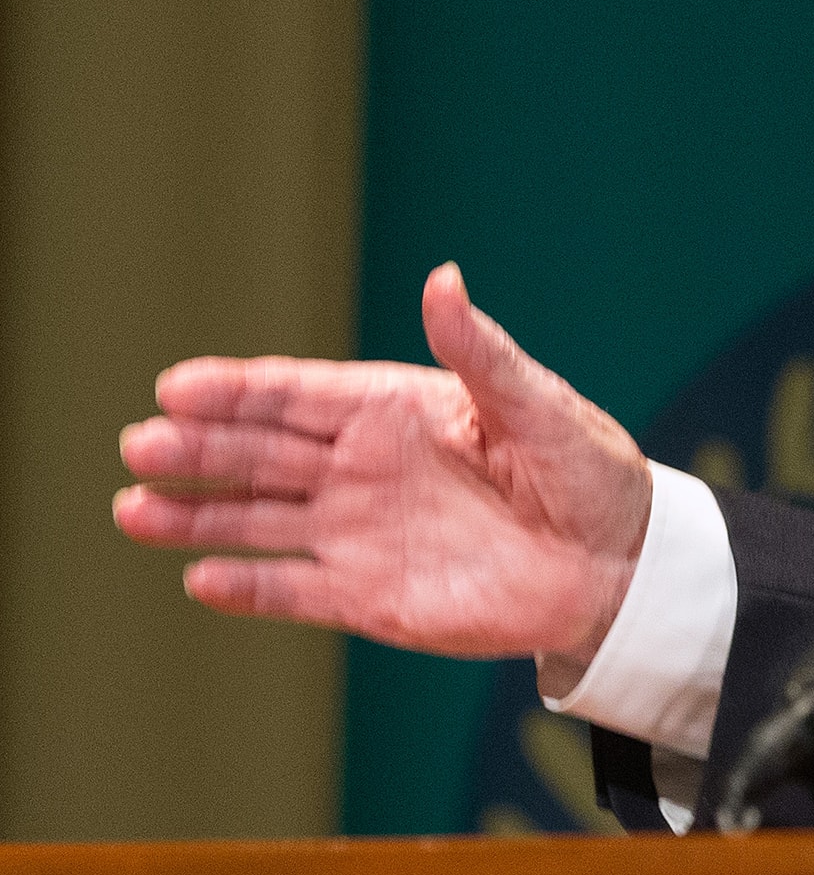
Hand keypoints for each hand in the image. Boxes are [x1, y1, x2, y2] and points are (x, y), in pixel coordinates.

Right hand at [113, 264, 650, 686]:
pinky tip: (199, 578)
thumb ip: (480, 352)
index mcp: (396, 409)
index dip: (236, 390)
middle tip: (141, 446)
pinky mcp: (368, 595)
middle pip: (261, 453)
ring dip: (197, 516)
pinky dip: (247, 587)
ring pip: (258, 520)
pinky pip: (293, 589)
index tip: (176, 387)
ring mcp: (359, 531)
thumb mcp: (537, 405)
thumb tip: (443, 279)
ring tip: (135, 510)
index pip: (297, 394)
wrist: (617, 564)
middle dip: (199, 449)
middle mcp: (362, 467)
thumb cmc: (587, 471)